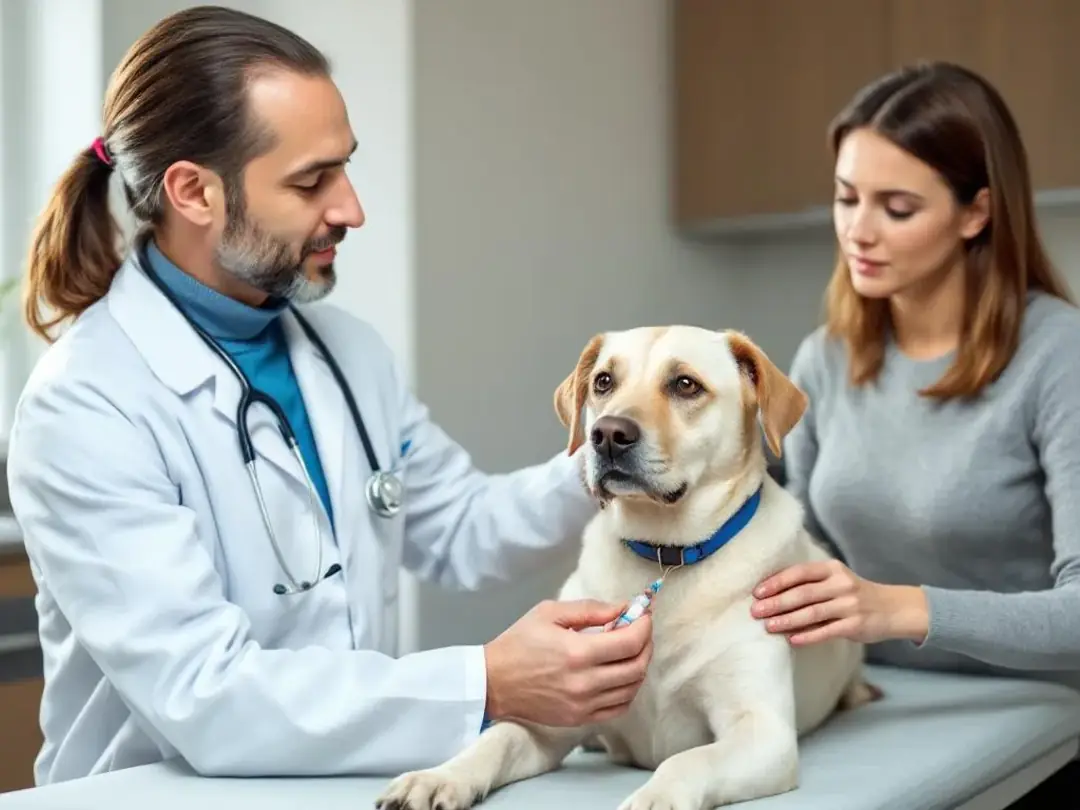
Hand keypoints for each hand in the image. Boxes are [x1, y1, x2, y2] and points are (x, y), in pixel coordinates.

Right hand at [483, 598, 652, 726]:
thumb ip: (590, 609)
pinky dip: (628, 690)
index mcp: (578, 653)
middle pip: (637, 666)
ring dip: (639, 666)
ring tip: (628, 650)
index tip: (642, 614)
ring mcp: (584, 705)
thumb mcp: (550, 613)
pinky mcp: (580, 718)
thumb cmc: (518, 643)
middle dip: (646, 644)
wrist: (493, 682)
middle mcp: (586, 683)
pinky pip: (619, 707)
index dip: (644, 626)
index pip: (630, 642)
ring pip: (632, 688)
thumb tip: (623, 609)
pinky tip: (619, 675)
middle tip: (640, 630)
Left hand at [750, 559, 928, 645]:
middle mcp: (841, 584)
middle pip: (802, 593)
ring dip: (787, 620)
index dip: (776, 582)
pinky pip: (826, 631)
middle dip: (776, 603)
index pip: (799, 572)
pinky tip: (792, 639)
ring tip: (768, 626)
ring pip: (812, 613)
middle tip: (756, 611)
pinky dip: (807, 636)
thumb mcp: (836, 580)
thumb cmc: (855, 594)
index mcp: (832, 569)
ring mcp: (849, 605)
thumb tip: (772, 594)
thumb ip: (811, 584)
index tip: (757, 592)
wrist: (893, 608)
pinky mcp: (855, 625)